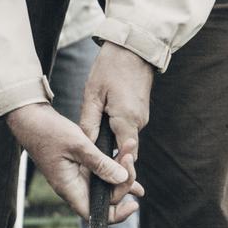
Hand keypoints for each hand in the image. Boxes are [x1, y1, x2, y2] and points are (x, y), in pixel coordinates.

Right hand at [6, 102, 142, 222]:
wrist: (31, 119)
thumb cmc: (49, 132)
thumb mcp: (78, 145)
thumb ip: (100, 163)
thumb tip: (122, 178)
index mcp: (69, 188)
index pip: (95, 213)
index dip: (116, 214)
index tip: (133, 204)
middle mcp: (73, 186)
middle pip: (105, 198)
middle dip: (123, 182)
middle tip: (129, 157)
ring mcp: (76, 177)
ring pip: (104, 185)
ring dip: (121, 173)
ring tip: (131, 154)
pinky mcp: (78, 167)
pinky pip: (100, 173)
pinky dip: (114, 167)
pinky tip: (126, 160)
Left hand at [79, 41, 154, 192]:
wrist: (135, 46)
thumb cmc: (112, 67)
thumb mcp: (93, 94)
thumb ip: (89, 123)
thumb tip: (86, 146)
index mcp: (127, 120)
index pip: (123, 156)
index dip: (113, 170)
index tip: (102, 181)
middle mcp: (138, 122)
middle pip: (124, 153)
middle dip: (112, 165)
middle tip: (97, 178)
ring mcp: (141, 117)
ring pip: (125, 143)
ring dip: (113, 151)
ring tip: (98, 163)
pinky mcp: (139, 112)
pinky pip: (126, 132)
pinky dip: (116, 139)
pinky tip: (104, 140)